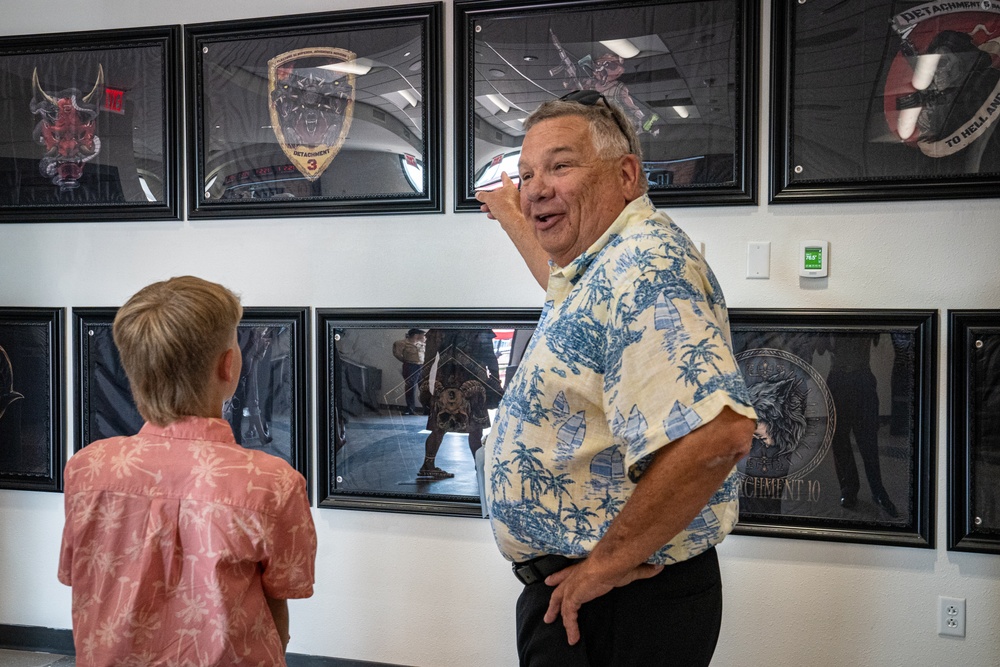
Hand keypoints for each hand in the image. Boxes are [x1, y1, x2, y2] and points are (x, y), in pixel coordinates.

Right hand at [475, 172, 520, 223]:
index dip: (503, 176)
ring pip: (500, 203)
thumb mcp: (489, 199)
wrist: (511, 220)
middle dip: (491, 196)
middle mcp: (513, 195)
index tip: (503, 173)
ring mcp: (514, 204)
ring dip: (491, 205)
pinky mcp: (512, 213)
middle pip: (500, 193)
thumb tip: (478, 194)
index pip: (506, 179)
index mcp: (510, 188)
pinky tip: (491, 214)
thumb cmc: (506, 207)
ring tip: (485, 208)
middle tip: (485, 198)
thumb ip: (483, 195)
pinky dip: (496, 212)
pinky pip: (503, 211)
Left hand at [542, 560, 663, 644]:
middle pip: (559, 588)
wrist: (612, 562)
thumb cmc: (619, 562)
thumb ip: (643, 570)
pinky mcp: (573, 598)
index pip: (569, 573)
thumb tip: (658, 567)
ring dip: (556, 614)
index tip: (549, 581)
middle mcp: (576, 577)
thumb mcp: (631, 570)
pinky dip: (570, 627)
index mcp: (585, 569)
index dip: (560, 577)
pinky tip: (573, 637)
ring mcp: (573, 587)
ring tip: (551, 623)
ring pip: (559, 602)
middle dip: (553, 600)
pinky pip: (568, 616)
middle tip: (548, 610)